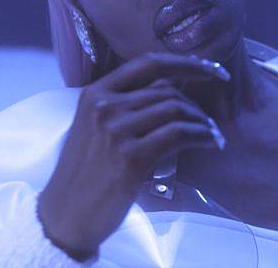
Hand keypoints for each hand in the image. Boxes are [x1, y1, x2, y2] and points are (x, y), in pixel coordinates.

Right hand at [36, 52, 229, 259]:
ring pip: (176, 110)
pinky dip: (201, 136)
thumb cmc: (84, 174)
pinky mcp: (131, 157)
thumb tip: (171, 91)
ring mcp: (116, 131)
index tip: (213, 68)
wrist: (65, 216)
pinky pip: (178, 135)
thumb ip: (125, 106)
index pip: (148, 64)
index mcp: (94, 93)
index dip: (185, 62)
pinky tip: (210, 143)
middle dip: (195, 105)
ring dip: (202, 122)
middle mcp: (104, 106)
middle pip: (166, 90)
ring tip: (211, 135)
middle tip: (208, 122)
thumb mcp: (95, 128)